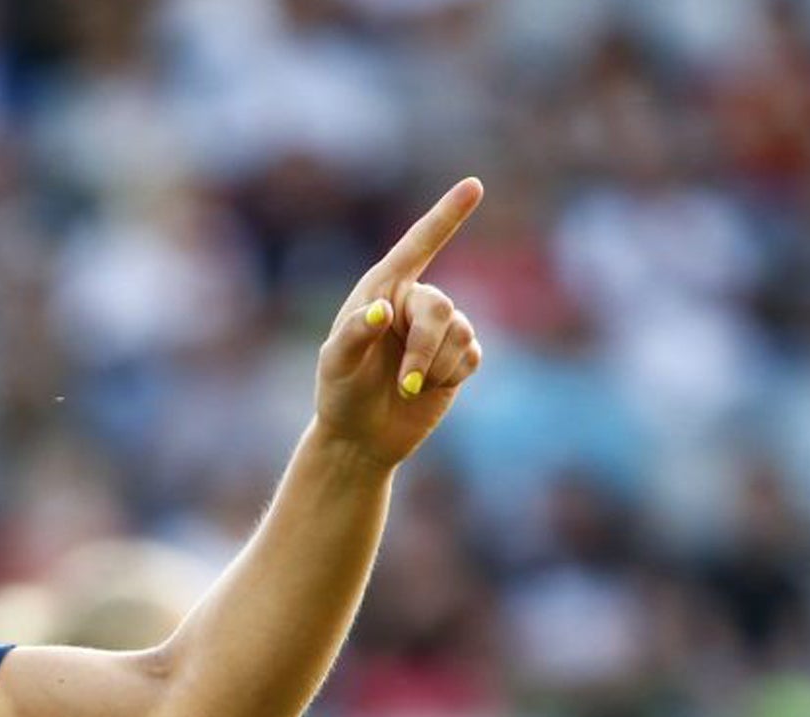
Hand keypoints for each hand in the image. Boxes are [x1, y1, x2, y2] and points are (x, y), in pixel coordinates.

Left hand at [315, 177, 485, 468]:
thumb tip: (383, 311)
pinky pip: (471, 356)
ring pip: (459, 334)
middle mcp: (414, 302)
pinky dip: (448, 377)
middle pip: (440, 307)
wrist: (360, 437)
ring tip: (407, 388)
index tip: (473, 185)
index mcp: (383, 289)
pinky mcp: (457, 358)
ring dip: (434, 368)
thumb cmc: (340, 394)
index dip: (446, 216)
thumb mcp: (336, 365)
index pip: (418, 245)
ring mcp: (438, 330)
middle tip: (405, 383)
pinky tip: (426, 390)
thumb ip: (354, 334)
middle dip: (424, 349)